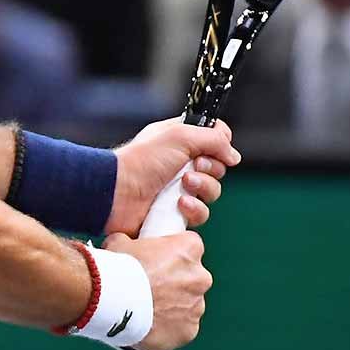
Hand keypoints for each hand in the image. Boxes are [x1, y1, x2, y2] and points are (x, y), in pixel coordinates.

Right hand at [102, 231, 210, 349]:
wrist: (110, 301)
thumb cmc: (117, 268)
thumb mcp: (119, 242)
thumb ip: (130, 243)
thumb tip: (124, 245)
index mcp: (188, 250)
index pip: (189, 245)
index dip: (171, 253)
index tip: (156, 260)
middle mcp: (200, 278)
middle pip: (192, 278)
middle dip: (174, 282)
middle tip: (148, 286)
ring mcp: (196, 307)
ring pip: (187, 305)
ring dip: (171, 306)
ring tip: (144, 310)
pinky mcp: (188, 331)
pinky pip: (181, 328)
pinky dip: (167, 328)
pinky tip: (147, 327)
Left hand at [106, 118, 241, 236]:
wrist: (116, 193)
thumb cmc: (140, 160)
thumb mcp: (179, 135)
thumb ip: (213, 139)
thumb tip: (233, 155)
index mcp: (179, 141)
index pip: (213, 139)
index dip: (219, 144)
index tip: (217, 147)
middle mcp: (179, 164)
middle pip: (218, 168)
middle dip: (211, 169)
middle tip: (193, 167)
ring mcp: (177, 189)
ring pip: (212, 192)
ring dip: (203, 188)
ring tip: (184, 185)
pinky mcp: (174, 212)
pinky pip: (200, 213)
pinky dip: (194, 209)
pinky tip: (179, 205)